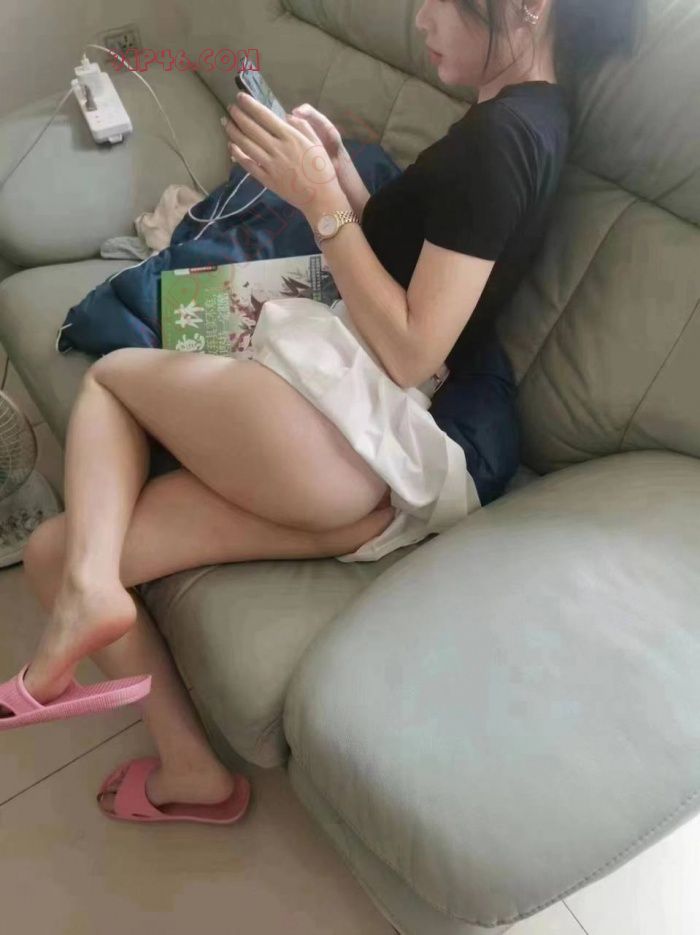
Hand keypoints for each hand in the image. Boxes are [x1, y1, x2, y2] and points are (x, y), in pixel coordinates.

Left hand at [221, 92, 344, 212]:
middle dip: (239, 115)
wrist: (321, 198)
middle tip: (231, 107)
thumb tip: (287, 116)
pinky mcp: (267, 180)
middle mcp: (277, 149)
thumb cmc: (323, 170)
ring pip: (246, 145)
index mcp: (290, 137)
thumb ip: (303, 127)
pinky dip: (238, 155)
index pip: (265, 116)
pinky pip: (248, 165)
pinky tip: (231, 147)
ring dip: (233, 132)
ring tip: (225, 122)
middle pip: (252, 128)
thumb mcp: (318, 143)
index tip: (241, 97)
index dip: (250, 105)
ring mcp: (270, 165)